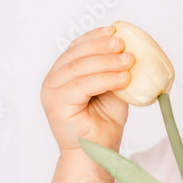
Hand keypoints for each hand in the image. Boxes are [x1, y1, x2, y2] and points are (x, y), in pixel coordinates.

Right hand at [40, 26, 134, 154]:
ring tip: (129, 60)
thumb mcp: (113, 88)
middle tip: (124, 45)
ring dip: (107, 61)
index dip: (95, 36)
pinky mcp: (57, 104)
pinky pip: (83, 85)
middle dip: (103, 46)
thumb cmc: (103, 121)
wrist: (97, 152)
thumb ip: (114, 70)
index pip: (77, 47)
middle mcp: (53, 79)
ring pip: (79, 67)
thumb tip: (130, 49)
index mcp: (63, 72)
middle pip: (77, 54)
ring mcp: (52, 92)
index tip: (116, 30)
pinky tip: (123, 78)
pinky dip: (106, 78)